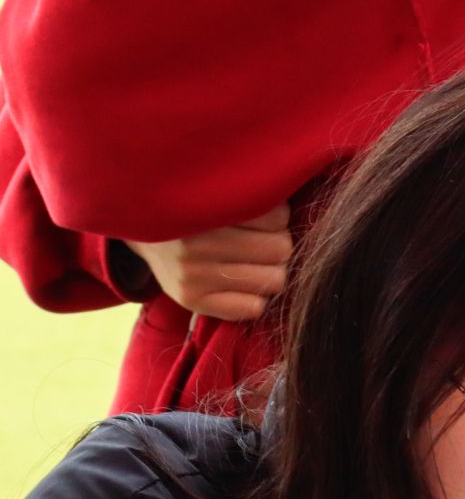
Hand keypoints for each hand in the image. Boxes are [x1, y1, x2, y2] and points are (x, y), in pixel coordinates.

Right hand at [124, 203, 291, 320]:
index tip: (264, 217)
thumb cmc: (194, 210)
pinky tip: (241, 284)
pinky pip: (254, 308)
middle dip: (278, 244)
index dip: (278, 218)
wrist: (141, 232)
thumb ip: (249, 193)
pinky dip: (254, 297)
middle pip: (280, 249)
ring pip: (273, 280)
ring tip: (253, 262)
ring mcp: (191, 275)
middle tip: (263, 241)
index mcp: (204, 207)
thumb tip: (290, 194)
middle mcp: (194, 243)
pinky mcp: (192, 300)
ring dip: (270, 271)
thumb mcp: (214, 190)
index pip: (277, 217)